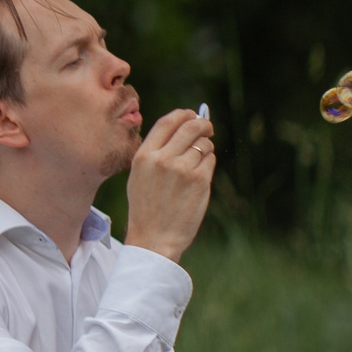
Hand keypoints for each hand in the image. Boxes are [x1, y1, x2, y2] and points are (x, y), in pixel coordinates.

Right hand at [124, 109, 216, 261]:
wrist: (154, 237)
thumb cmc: (148, 207)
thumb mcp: (140, 175)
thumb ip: (156, 151)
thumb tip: (182, 126)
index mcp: (144, 155)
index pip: (167, 122)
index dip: (183, 114)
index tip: (192, 114)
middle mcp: (162, 158)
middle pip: (190, 127)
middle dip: (203, 124)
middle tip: (208, 128)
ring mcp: (182, 169)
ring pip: (204, 144)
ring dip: (206, 147)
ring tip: (198, 162)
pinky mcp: (199, 180)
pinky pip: (210, 160)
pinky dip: (209, 163)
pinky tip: (200, 176)